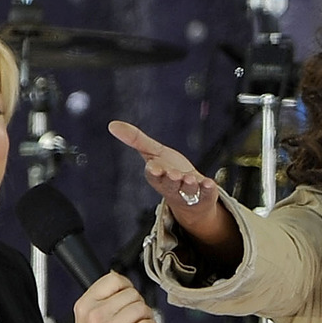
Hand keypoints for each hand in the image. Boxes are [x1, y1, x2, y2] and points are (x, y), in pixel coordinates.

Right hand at [55, 272, 157, 322]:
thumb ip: (101, 304)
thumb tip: (124, 287)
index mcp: (85, 306)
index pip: (113, 279)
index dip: (127, 286)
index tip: (129, 296)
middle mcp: (95, 316)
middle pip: (131, 294)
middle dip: (139, 304)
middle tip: (136, 317)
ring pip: (141, 309)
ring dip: (147, 317)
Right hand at [108, 121, 242, 265]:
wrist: (191, 197)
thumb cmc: (169, 171)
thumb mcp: (153, 153)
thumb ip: (136, 140)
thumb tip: (112, 125)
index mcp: (158, 177)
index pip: (153, 175)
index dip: (154, 171)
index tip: (154, 168)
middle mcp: (172, 188)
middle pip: (169, 185)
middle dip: (171, 180)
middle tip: (174, 175)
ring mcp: (189, 194)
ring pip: (188, 191)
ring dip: (189, 185)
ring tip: (191, 179)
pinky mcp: (205, 196)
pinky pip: (207, 194)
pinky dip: (208, 189)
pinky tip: (209, 183)